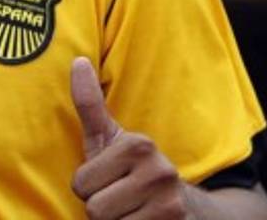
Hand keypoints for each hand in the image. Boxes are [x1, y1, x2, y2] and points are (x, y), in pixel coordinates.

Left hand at [71, 57, 188, 218]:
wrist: (189, 208)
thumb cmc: (135, 171)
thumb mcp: (111, 138)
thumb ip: (90, 103)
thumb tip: (77, 61)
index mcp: (138, 145)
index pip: (80, 184)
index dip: (88, 188)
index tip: (109, 180)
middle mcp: (160, 171)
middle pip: (95, 209)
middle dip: (102, 209)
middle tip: (122, 199)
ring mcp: (171, 203)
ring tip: (133, 212)